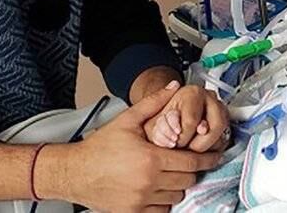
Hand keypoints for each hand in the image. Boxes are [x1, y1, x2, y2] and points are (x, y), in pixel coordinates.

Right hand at [47, 81, 221, 211]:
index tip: (213, 156)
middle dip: (191, 170)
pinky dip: (165, 200)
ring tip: (171, 173)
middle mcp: (148, 182)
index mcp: (150, 158)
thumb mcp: (127, 120)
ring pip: (177, 196)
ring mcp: (141, 200)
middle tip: (187, 161)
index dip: (207, 158)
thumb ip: (153, 102)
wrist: (73, 173)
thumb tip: (174, 87)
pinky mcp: (133, 212)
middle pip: (188, 179)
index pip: (192, 161)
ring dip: (178, 185)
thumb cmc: (98, 148)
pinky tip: (159, 188)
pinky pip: (162, 210)